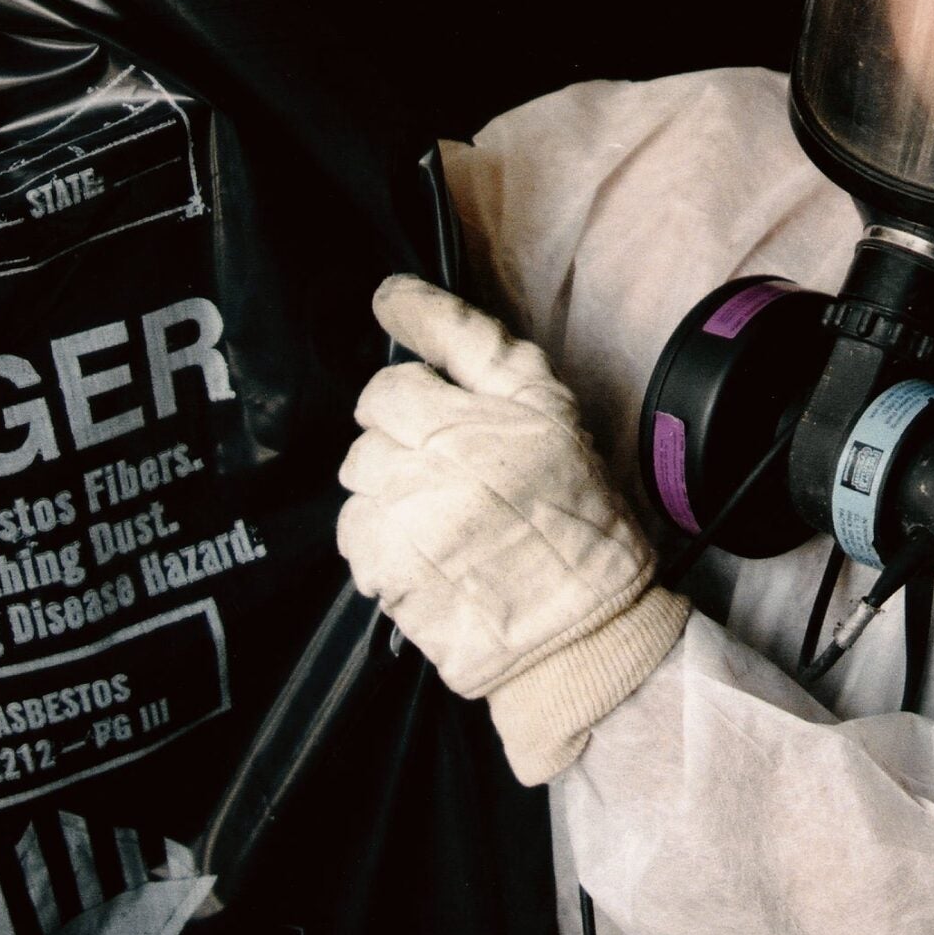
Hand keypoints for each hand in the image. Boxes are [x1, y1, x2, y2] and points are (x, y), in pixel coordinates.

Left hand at [337, 276, 688, 782]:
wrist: (580, 637)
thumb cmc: (575, 528)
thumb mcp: (553, 419)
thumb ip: (477, 354)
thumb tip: (393, 297)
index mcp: (506, 411)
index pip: (420, 360)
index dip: (411, 352)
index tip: (388, 307)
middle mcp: (459, 452)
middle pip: (378, 413)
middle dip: (401, 436)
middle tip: (447, 472)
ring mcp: (418, 508)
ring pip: (360, 472)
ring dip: (388, 491)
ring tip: (440, 519)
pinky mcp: (391, 562)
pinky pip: (353, 529)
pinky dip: (378, 542)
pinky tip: (424, 554)